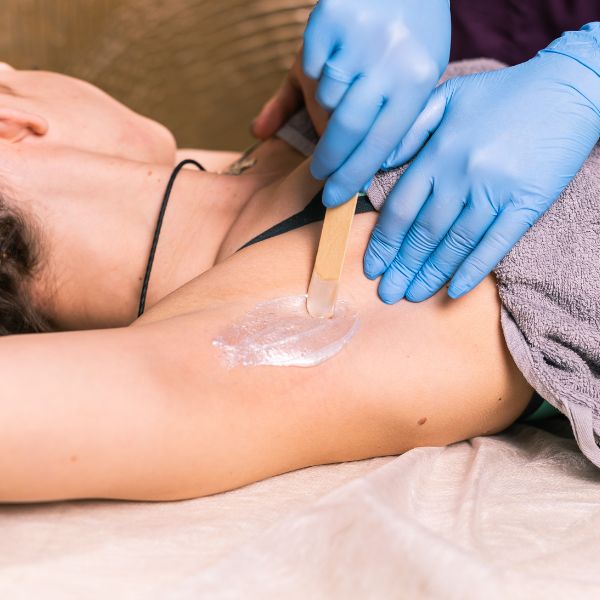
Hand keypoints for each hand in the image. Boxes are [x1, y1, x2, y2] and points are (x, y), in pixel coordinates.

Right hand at [255, 0, 450, 206]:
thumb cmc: (407, 36)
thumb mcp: (401, 76)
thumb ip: (369, 120)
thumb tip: (335, 170)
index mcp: (417, 79)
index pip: (379, 144)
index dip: (353, 176)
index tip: (334, 197)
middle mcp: (389, 59)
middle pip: (346, 129)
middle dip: (329, 159)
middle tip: (320, 172)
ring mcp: (358, 37)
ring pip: (325, 98)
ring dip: (327, 106)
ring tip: (345, 92)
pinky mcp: (328, 18)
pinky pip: (309, 66)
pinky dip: (315, 71)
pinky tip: (334, 60)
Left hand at [364, 24, 599, 302]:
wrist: (570, 89)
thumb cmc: (503, 95)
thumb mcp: (447, 98)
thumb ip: (408, 131)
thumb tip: (373, 166)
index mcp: (439, 152)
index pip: (401, 208)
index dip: (384, 242)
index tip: (372, 266)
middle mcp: (462, 176)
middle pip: (423, 232)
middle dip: (401, 267)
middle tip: (385, 294)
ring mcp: (495, 192)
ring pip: (454, 244)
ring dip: (431, 274)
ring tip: (412, 295)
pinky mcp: (526, 204)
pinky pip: (495, 245)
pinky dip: (473, 269)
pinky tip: (455, 290)